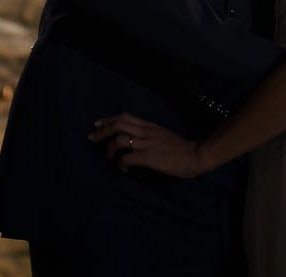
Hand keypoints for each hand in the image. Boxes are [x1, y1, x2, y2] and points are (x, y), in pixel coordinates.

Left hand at [89, 113, 205, 178]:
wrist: (194, 155)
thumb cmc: (180, 148)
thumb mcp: (162, 134)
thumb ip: (149, 134)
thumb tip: (135, 140)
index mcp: (149, 126)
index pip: (125, 117)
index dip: (108, 119)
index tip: (98, 123)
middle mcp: (145, 132)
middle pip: (118, 124)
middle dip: (102, 130)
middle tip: (92, 137)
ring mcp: (146, 144)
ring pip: (119, 138)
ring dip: (109, 147)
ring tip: (107, 155)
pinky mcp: (148, 157)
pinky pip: (127, 158)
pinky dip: (121, 163)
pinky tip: (122, 168)